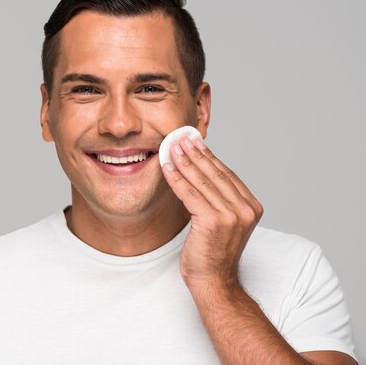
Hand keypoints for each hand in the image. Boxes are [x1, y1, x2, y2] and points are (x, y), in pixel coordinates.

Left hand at [162, 136, 263, 292]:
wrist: (214, 282)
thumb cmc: (214, 253)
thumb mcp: (224, 222)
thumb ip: (220, 200)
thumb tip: (200, 172)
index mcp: (252, 207)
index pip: (227, 174)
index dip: (209, 156)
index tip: (195, 142)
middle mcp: (245, 209)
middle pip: (215, 173)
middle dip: (195, 153)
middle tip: (180, 137)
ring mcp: (232, 215)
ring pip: (201, 181)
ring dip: (184, 161)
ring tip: (171, 147)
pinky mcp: (213, 221)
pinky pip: (189, 193)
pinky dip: (176, 178)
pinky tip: (167, 166)